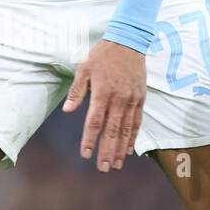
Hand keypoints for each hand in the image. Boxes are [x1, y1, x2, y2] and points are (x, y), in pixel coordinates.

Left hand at [62, 39, 146, 170]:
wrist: (129, 42)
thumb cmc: (103, 55)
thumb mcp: (84, 68)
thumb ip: (77, 91)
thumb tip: (68, 110)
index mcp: (103, 92)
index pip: (95, 121)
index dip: (90, 139)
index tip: (85, 154)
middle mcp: (119, 99)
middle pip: (112, 130)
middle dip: (107, 151)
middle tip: (103, 168)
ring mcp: (132, 100)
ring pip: (126, 129)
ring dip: (120, 149)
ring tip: (116, 164)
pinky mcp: (140, 98)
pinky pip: (137, 122)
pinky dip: (133, 137)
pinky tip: (129, 150)